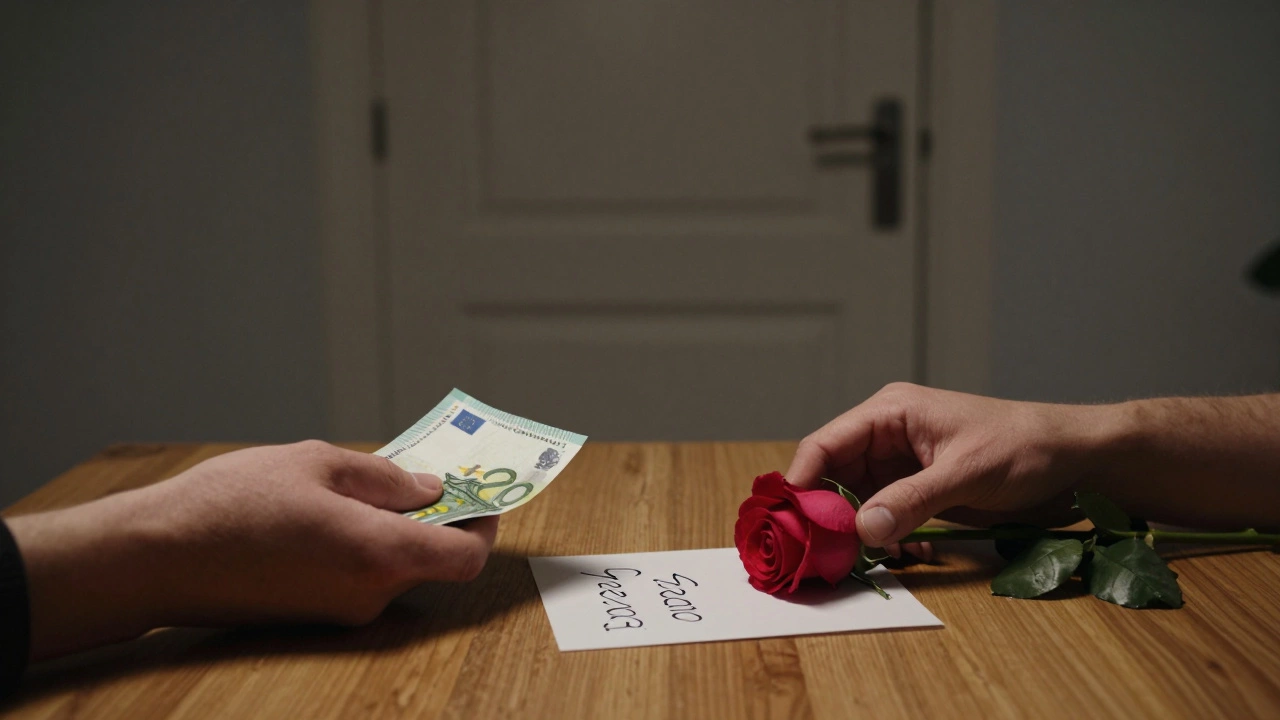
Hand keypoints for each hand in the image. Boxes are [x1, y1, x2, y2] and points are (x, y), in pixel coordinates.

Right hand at [9, 440, 497, 660]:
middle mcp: (368, 595)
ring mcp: (341, 612)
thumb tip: (428, 490)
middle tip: (430, 477)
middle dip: (439, 519)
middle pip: (432, 561)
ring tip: (373, 483)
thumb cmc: (231, 503)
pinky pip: (362, 578)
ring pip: (395, 568)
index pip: (465, 557)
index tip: (481, 495)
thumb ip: (383, 477)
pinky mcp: (314, 616)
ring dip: (398, 530)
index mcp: (379, 555)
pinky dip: (367, 545)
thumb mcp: (316, 462)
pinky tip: (337, 510)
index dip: (483, 525)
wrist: (154, 557)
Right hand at [786, 383, 1106, 553]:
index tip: (789, 519)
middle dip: (826, 515)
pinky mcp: (917, 493)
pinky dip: (883, 540)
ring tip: (864, 559)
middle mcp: (887, 438)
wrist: (1074, 461)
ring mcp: (900, 467)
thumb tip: (862, 528)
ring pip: (854, 503)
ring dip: (856, 533)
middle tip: (821, 553)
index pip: (826, 444)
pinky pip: (882, 518)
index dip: (802, 480)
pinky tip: (899, 555)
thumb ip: (912, 499)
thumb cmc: (1025, 446)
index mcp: (891, 413)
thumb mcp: (966, 472)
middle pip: (832, 478)